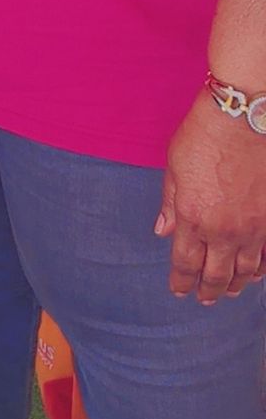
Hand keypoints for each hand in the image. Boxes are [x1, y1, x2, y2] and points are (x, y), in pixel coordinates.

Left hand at [157, 91, 265, 301]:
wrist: (242, 119)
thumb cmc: (203, 136)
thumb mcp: (175, 167)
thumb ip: (170, 203)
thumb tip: (163, 230)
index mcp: (193, 218)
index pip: (185, 264)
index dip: (181, 282)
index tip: (179, 291)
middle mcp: (223, 231)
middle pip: (216, 275)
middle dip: (208, 291)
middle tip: (204, 299)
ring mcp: (252, 228)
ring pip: (245, 271)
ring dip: (236, 285)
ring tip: (230, 291)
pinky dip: (260, 270)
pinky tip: (255, 274)